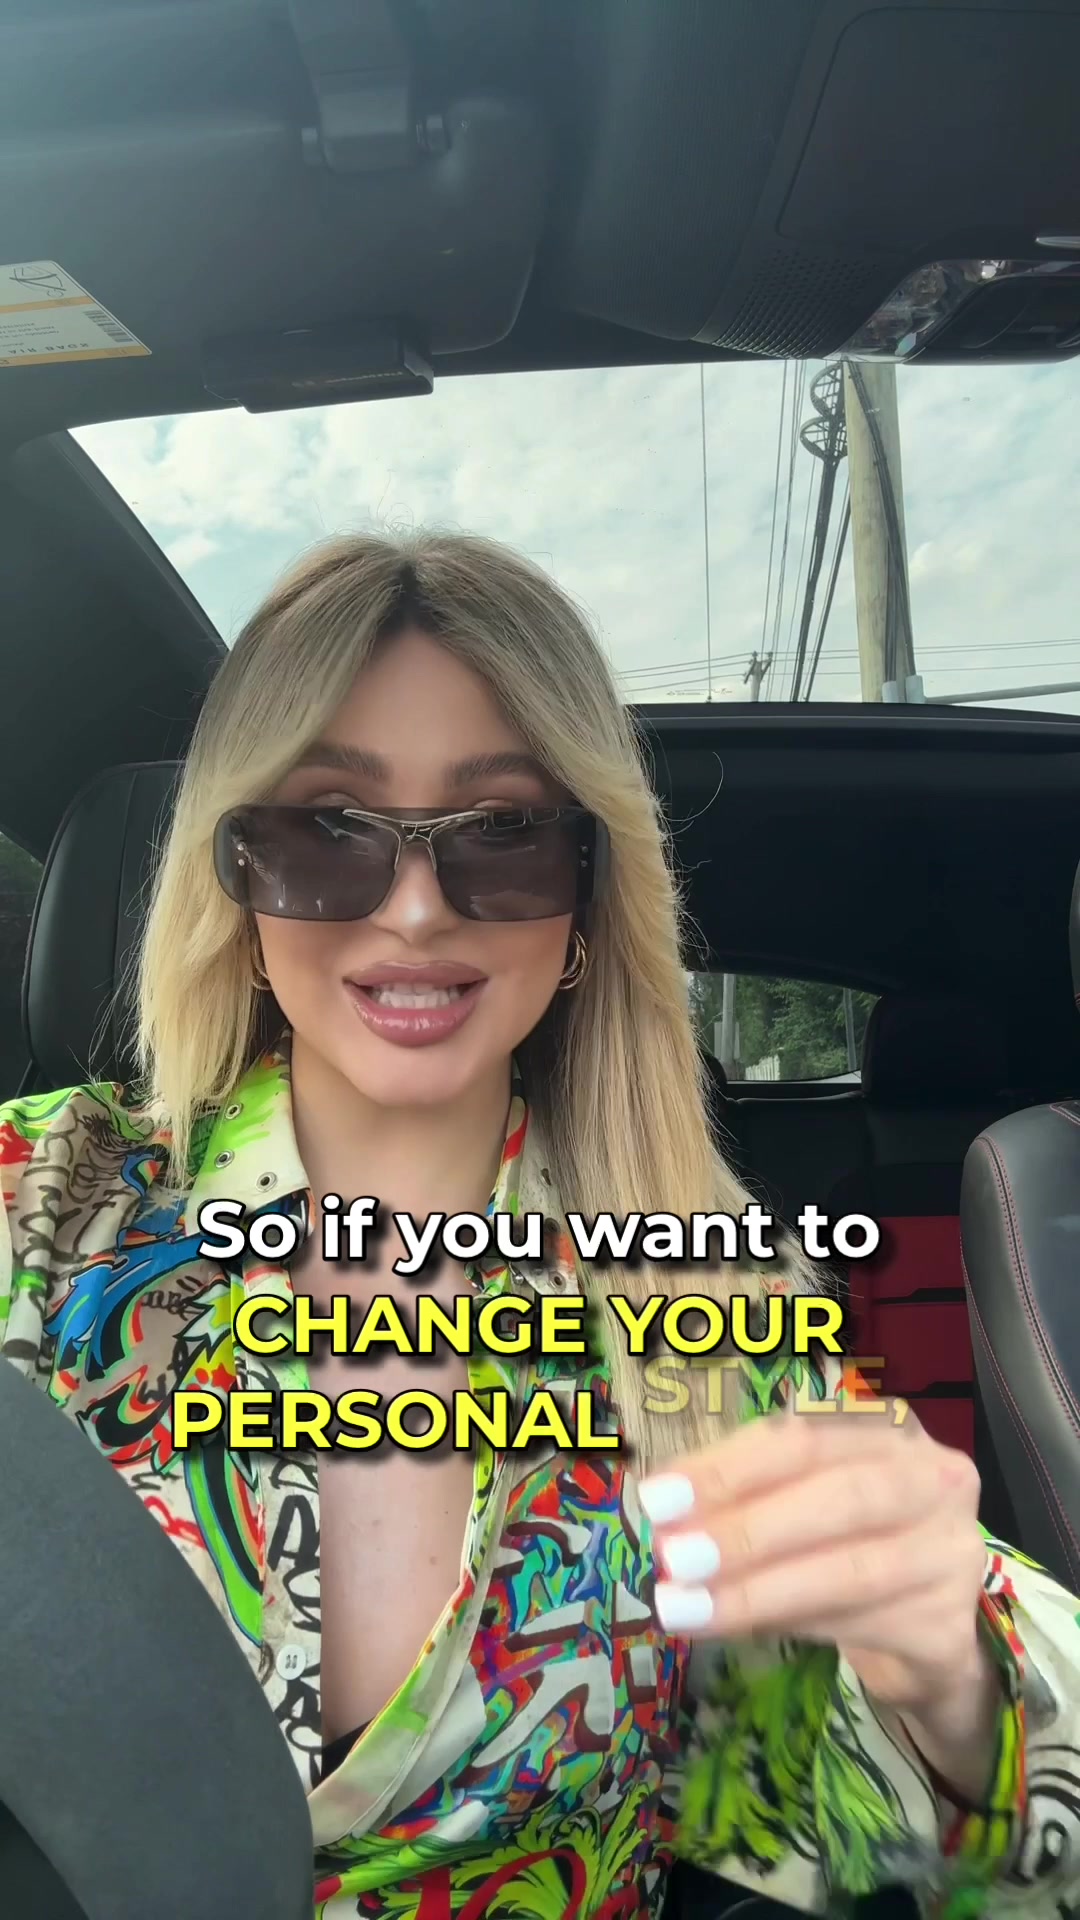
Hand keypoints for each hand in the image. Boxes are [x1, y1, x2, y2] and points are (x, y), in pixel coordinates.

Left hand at [638, 1409, 992, 1736]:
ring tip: (684, 1609)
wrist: (925, 1630)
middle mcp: (935, 1478)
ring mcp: (954, 1552)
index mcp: (889, 1428)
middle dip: (746, 1530)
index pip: (802, 1437)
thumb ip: (743, 1500)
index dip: (727, 1467)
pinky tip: (737, 1630)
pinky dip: (791, 1626)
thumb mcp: (798, 1502)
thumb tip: (665, 1520)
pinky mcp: (950, 1624)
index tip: (658, 1499)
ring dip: (755, 1592)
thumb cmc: (848, 1542)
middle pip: (838, 1497)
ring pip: (848, 1571)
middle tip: (673, 1558)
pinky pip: (861, 1625)